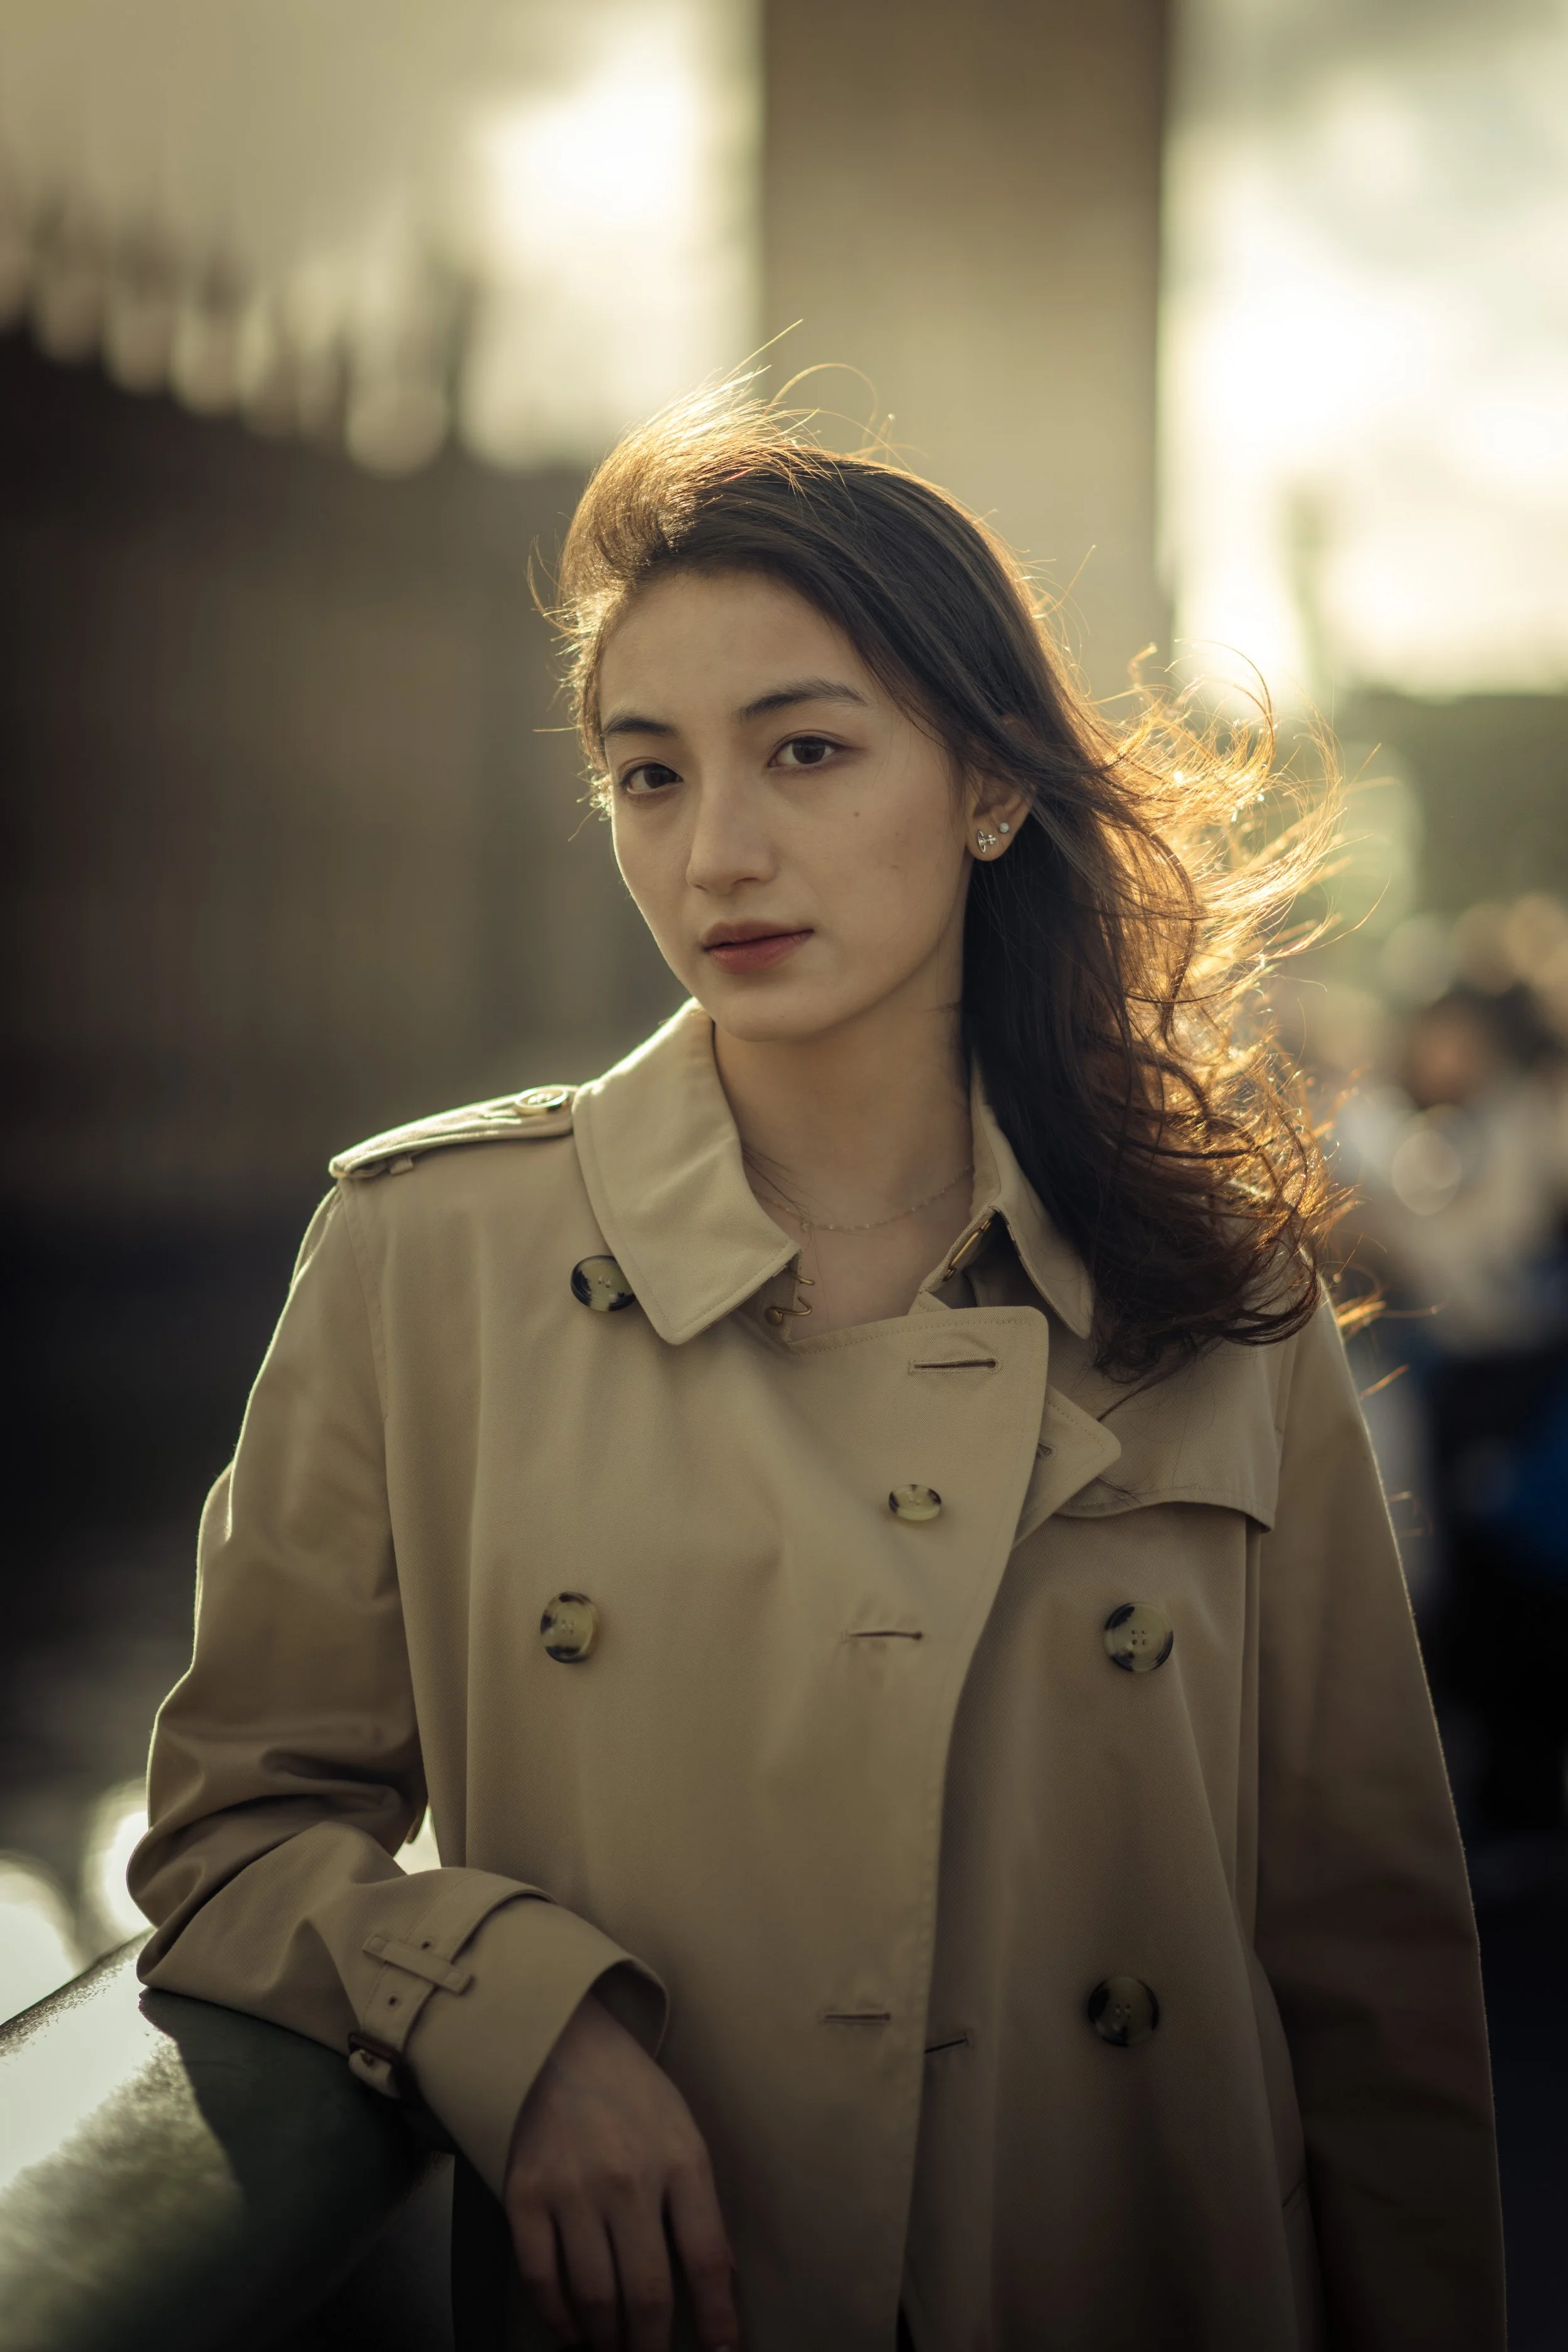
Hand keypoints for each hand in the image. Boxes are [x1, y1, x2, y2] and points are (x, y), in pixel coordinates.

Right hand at [503, 1989, 737, 2351]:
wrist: (562, 2041)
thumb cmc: (632, 2094)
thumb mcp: (684, 2134)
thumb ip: (699, 2204)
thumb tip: (716, 2282)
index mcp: (680, 2160)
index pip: (706, 2261)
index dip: (716, 2320)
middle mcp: (628, 2178)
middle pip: (646, 2294)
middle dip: (652, 2347)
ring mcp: (572, 2189)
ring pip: (594, 2297)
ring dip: (608, 2339)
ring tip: (616, 2348)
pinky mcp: (525, 2195)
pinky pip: (541, 2279)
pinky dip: (558, 2318)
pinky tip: (572, 2330)